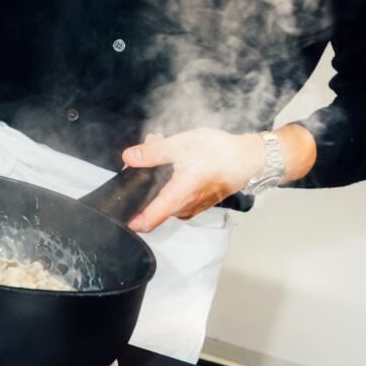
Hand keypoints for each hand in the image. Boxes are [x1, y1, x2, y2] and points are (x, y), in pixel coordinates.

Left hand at [121, 129, 266, 232]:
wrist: (249, 158)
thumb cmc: (221, 152)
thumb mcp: (182, 145)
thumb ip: (153, 152)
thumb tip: (129, 157)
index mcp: (179, 195)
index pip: (148, 220)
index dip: (130, 221)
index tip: (116, 214)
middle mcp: (184, 206)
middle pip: (152, 203)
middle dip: (143, 177)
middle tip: (148, 149)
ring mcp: (192, 206)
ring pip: (163, 196)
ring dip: (156, 173)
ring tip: (161, 144)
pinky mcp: (197, 201)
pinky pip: (175, 194)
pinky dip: (169, 177)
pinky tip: (174, 156)